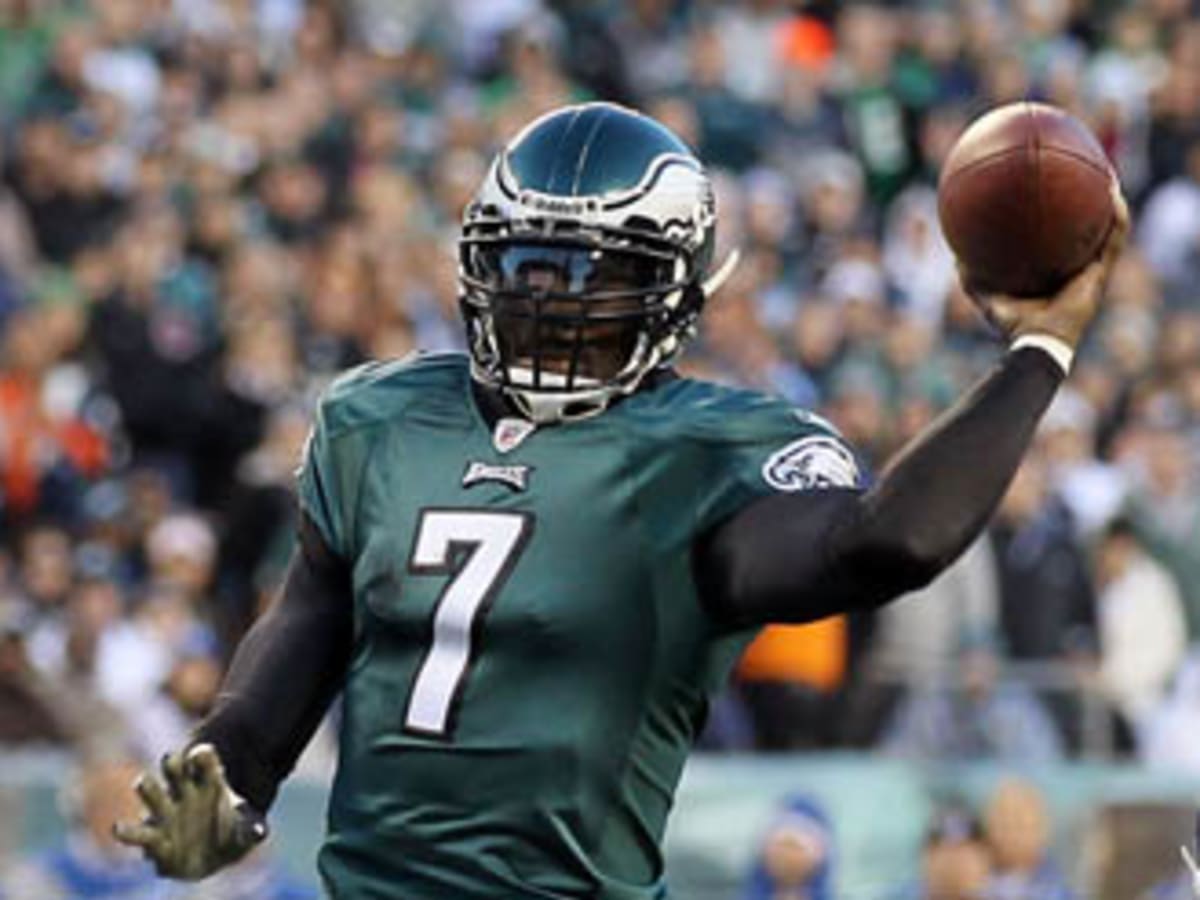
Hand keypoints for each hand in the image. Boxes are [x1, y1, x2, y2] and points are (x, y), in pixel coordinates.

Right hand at [113, 744, 266, 879]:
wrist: (210, 853)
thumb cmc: (230, 832)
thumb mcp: (243, 830)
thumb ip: (250, 828)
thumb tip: (260, 832)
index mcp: (209, 782)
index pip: (205, 761)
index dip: (203, 757)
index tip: (202, 752)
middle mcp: (183, 792)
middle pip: (176, 772)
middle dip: (173, 764)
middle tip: (171, 757)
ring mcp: (166, 813)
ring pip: (155, 795)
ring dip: (149, 788)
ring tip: (142, 781)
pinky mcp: (153, 838)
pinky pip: (140, 833)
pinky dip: (130, 830)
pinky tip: (119, 827)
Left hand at [961, 181, 1129, 348]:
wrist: (1038, 342)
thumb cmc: (1014, 325)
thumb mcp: (987, 296)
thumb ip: (972, 278)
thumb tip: (956, 256)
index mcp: (1057, 275)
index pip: (1062, 245)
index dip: (1064, 224)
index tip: (1057, 198)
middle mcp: (1078, 272)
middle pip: (1089, 234)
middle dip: (1092, 209)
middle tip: (1089, 181)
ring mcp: (1093, 273)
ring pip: (1109, 232)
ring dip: (1112, 206)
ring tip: (1109, 178)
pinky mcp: (1101, 274)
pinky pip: (1114, 240)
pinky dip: (1117, 218)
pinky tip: (1115, 195)